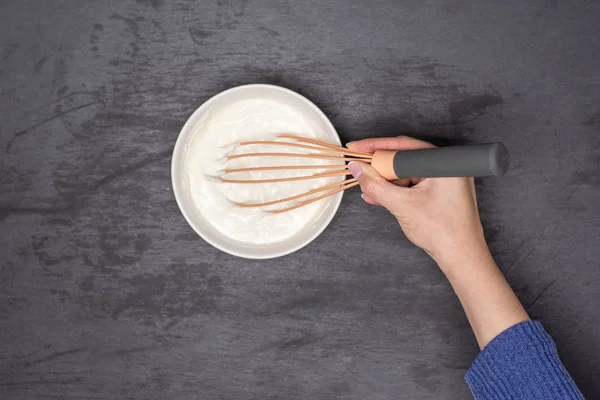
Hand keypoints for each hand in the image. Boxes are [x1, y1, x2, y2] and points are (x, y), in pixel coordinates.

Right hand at [347, 136, 487, 267]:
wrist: (461, 258)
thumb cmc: (442, 232)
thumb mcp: (401, 205)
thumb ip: (376, 185)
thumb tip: (357, 169)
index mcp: (443, 163)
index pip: (403, 146)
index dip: (376, 146)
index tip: (357, 148)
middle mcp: (446, 168)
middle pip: (404, 159)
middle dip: (379, 166)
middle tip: (359, 168)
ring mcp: (443, 182)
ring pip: (406, 174)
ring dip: (385, 181)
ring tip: (366, 187)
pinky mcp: (438, 195)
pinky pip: (412, 186)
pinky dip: (395, 190)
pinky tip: (376, 196)